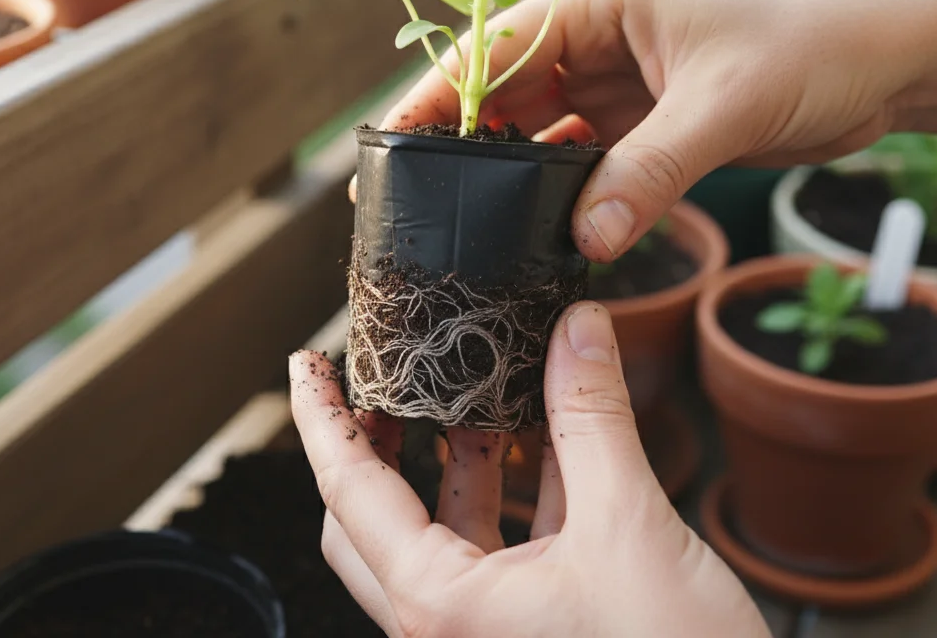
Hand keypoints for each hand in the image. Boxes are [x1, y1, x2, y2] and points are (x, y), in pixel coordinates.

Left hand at [289, 303, 770, 637]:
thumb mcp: (630, 526)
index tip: (305, 365)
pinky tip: (542, 446)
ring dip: (453, 464)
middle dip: (373, 445)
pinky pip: (494, 555)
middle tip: (380, 381)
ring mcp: (480, 636)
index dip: (320, 418)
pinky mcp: (523, 635)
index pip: (348, 491)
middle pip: (368, 520)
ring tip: (472, 393)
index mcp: (437, 606)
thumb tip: (578, 329)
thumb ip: (594, 419)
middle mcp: (442, 628)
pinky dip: (510, 497)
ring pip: (437, 536)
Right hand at [368, 0, 936, 262]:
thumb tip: (587, 243)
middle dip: (462, 153)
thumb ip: (648, 174)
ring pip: (537, 139)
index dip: (434, 101)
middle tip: (419, 213)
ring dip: (512, 184)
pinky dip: (562, 201)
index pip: (488, 51)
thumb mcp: (721, 106)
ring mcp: (613, 84)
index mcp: (592, 2)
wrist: (885, 59)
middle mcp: (590, 40)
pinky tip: (539, 237)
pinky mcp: (640, 126)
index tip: (388, 152)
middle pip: (500, 99)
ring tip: (468, 234)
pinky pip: (582, 166)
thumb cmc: (809, 42)